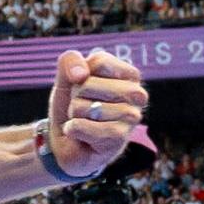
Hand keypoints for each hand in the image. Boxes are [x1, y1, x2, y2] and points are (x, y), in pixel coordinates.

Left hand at [43, 47, 151, 181]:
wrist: (69, 142)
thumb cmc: (74, 105)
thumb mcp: (67, 78)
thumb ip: (70, 61)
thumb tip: (81, 75)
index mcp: (129, 74)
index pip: (99, 62)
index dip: (80, 75)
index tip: (84, 87)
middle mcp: (137, 94)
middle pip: (87, 84)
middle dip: (75, 97)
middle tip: (84, 107)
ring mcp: (131, 117)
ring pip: (84, 107)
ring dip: (75, 115)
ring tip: (85, 121)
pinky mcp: (119, 137)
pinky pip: (82, 126)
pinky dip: (72, 129)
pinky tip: (81, 134)